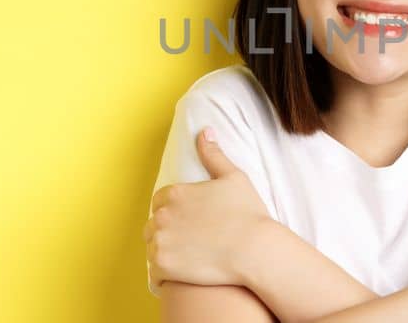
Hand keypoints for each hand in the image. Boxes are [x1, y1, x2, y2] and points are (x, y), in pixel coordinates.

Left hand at [144, 126, 275, 287]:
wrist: (255, 250)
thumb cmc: (248, 214)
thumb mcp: (233, 177)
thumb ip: (213, 154)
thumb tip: (205, 131)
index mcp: (174, 193)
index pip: (160, 202)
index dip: (175, 213)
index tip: (190, 223)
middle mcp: (161, 216)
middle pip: (153, 226)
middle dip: (167, 233)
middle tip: (190, 243)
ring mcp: (160, 242)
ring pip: (152, 249)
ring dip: (164, 254)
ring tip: (186, 260)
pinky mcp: (162, 266)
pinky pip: (153, 274)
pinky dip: (163, 277)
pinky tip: (180, 276)